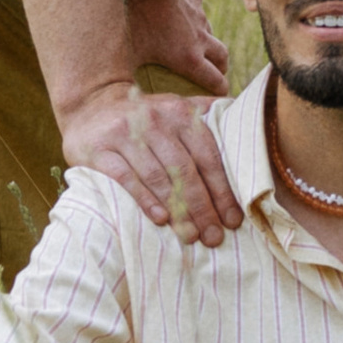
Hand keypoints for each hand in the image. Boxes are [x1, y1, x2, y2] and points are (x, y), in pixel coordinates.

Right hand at [58, 79, 244, 242]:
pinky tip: (160, 219)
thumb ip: (208, 116)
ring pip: (158, 177)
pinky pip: (125, 178)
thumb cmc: (144, 117)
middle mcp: (153, 121)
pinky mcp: (99, 150)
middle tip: (214, 238)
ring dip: (178, 210)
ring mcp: (124, 135)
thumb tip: (252, 118)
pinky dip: (144, 199)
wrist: (90, 104)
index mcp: (179, 113)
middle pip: (185, 171)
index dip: (222, 190)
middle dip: (203, 207)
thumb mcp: (175, 108)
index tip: (234, 219)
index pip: (207, 156)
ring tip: (192, 236)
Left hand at [126, 0, 228, 95]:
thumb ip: (127, 76)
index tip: (220, 96)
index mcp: (189, 59)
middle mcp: (200, 40)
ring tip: (192, 46)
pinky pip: (199, 13)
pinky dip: (194, 21)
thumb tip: (119, 94)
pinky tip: (180, 17)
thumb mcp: (128, 54)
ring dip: (206, 44)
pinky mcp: (195, 0)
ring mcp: (200, 18)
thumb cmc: (136, 20)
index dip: (220, 91)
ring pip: (210, 34)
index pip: (215, 81)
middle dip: (221, 69)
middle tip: (215, 73)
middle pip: (223, 58)